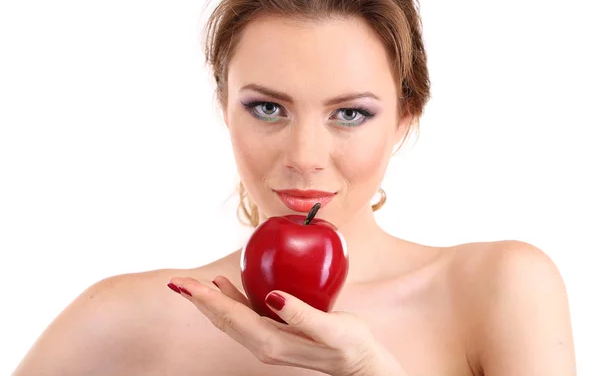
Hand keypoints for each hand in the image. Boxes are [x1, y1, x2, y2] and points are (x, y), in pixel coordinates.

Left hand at [167, 276, 405, 375]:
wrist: (358, 362)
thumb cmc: (348, 343)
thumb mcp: (329, 328)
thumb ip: (301, 314)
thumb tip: (272, 296)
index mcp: (270, 342)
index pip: (231, 316)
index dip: (207, 299)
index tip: (186, 284)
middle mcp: (262, 345)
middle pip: (223, 319)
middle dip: (199, 300)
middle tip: (177, 281)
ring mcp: (266, 342)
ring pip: (229, 319)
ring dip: (209, 302)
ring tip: (191, 284)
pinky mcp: (273, 335)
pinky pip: (243, 317)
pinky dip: (229, 301)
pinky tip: (225, 287)